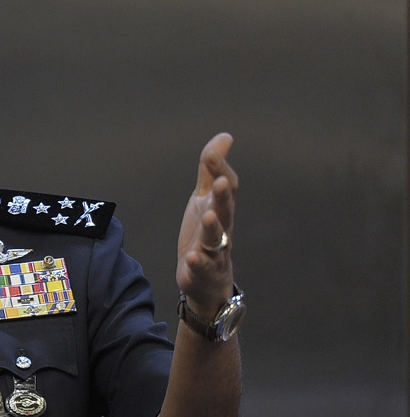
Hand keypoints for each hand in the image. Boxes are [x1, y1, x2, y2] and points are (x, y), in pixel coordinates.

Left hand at [176, 133, 237, 315]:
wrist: (207, 280)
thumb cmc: (206, 234)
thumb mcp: (204, 199)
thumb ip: (211, 171)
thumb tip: (224, 137)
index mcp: (220, 208)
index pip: (225, 187)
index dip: (218, 170)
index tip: (210, 154)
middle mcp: (221, 228)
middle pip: (225, 210)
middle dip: (223, 197)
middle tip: (219, 182)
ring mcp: (213, 251)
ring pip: (216, 239)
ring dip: (213, 227)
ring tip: (209, 216)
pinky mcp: (202, 271)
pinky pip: (202, 267)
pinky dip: (198, 263)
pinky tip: (192, 258)